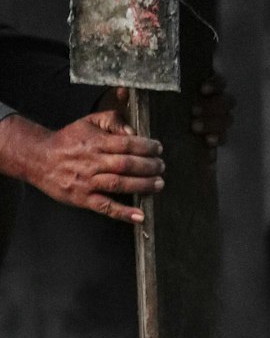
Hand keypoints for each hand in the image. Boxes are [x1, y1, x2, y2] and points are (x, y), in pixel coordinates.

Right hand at [0, 108, 162, 222]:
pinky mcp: (84, 199)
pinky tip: (139, 216)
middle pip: (126, 164)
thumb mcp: (87, 122)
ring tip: (158, 184)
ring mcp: (88, 182)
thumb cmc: (68, 141)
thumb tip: (132, 131)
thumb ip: (111, 121)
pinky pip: (106, 207)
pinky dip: (123, 213)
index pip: (126, 143)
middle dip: (148, 166)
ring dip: (142, 185)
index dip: (145, 146)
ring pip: (119, 184)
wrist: (39, 159)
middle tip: (161, 166)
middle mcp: (92, 162)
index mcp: (94, 142)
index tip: (158, 148)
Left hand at [101, 75, 233, 155]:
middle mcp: (210, 103)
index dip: (215, 83)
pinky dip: (218, 139)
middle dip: (213, 106)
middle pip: (227, 100)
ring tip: (194, 127)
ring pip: (227, 119)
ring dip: (214, 122)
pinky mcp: (213, 140)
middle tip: (194, 112)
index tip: (202, 89)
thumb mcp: (134, 102)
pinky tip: (207, 142)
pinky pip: (223, 138)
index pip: (217, 80)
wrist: (148, 140)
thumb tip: (123, 92)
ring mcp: (214, 122)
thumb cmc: (143, 112)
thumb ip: (130, 95)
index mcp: (196, 87)